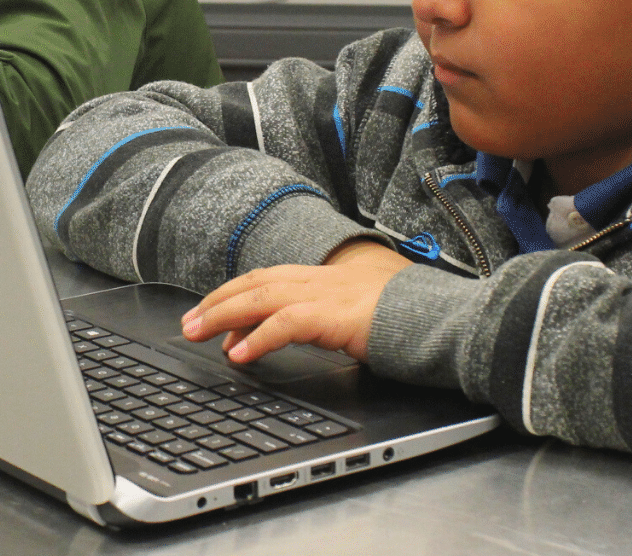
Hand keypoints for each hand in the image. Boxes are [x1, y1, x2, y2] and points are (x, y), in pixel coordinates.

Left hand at [180, 239, 411, 364]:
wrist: (442, 319)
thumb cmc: (408, 319)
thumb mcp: (359, 314)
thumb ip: (328, 318)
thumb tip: (301, 331)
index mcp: (327, 277)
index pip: (269, 278)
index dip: (236, 294)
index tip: (212, 317)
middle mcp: (323, 279)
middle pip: (256, 282)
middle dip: (218, 301)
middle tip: (188, 323)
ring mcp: (329, 294)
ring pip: (262, 296)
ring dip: (224, 315)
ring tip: (197, 333)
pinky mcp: (336, 315)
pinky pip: (286, 323)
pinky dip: (258, 337)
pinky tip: (239, 353)